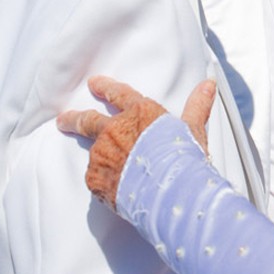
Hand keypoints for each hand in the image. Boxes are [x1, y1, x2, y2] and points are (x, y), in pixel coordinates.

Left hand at [56, 76, 215, 208]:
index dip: (106, 87)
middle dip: (74, 118)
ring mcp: (103, 153)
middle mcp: (116, 129)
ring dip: (96, 155)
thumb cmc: (184, 158)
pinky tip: (111, 185)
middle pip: (88, 120)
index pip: (119, 94)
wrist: (170, 190)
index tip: (94, 83)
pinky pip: (95, 177)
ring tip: (102, 166)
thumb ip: (197, 106)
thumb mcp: (194, 128)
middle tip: (65, 119)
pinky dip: (102, 179)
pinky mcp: (95, 177)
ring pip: (94, 151)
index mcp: (140, 113)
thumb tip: (208, 84)